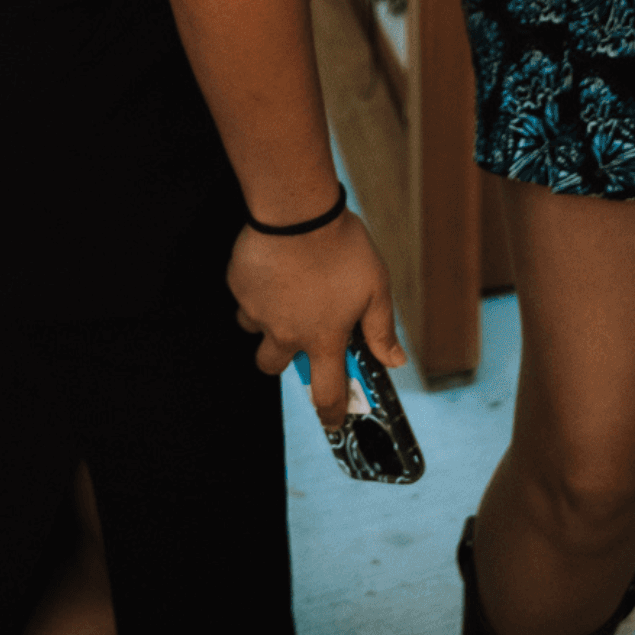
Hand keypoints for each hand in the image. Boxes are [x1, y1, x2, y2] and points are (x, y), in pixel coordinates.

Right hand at [229, 207, 404, 430]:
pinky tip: (275, 264)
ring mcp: (258, 312)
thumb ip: (382, 329)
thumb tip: (395, 361)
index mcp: (322, 338)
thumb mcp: (376, 288)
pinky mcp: (240, 287)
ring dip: (268, 319)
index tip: (332, 422)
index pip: (326, 393)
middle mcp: (286, 333)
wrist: (298, 212)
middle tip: (299, 330)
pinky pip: (245, 296)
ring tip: (288, 287)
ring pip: (256, 329)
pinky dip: (258, 288)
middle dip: (284, 356)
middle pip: (273, 367)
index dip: (330, 413)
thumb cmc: (342, 247)